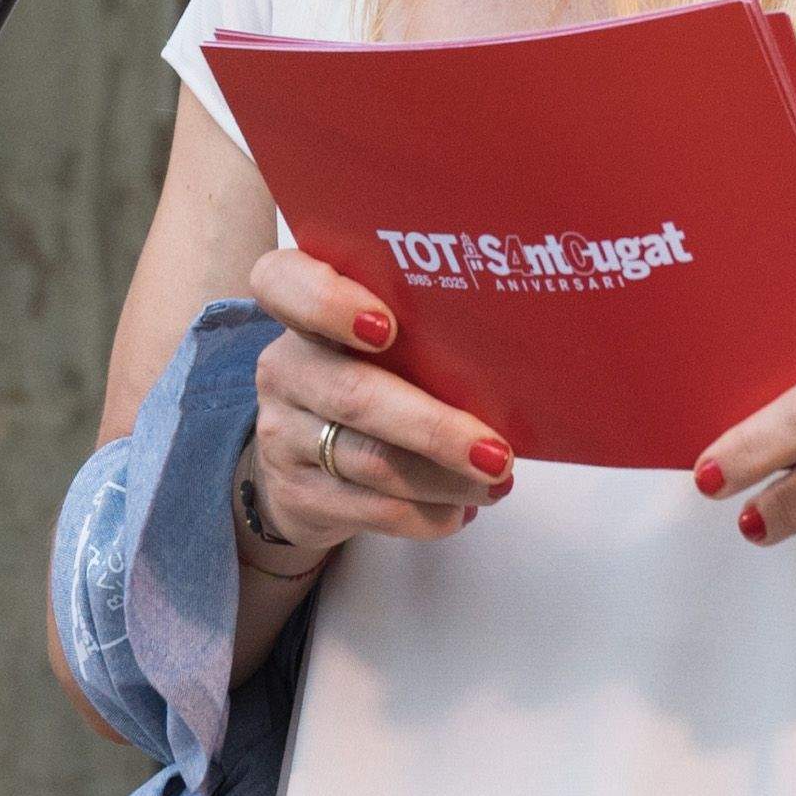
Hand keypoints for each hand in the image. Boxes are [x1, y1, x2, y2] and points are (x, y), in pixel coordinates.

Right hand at [231, 247, 511, 566]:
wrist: (303, 465)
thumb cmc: (369, 382)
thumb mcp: (380, 344)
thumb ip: (421, 334)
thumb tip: (513, 365)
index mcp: (301, 308)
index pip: (284, 283)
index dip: (329, 302)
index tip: (386, 326)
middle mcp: (285, 367)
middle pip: (354, 395)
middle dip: (434, 427)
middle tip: (494, 452)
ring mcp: (283, 434)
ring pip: (371, 461)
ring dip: (445, 479)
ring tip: (494, 482)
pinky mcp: (296, 493)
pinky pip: (371, 509)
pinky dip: (427, 513)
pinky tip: (459, 508)